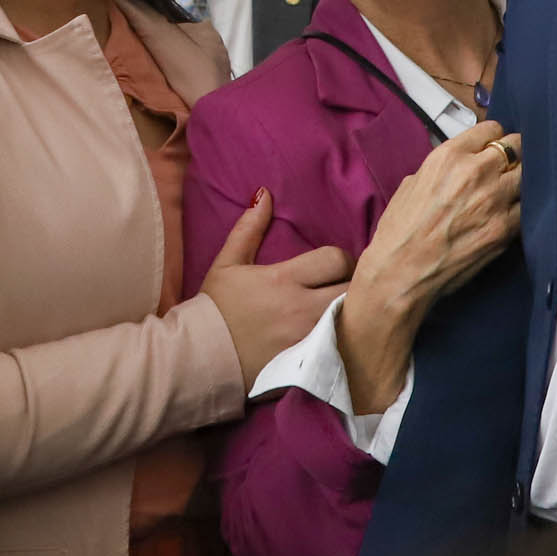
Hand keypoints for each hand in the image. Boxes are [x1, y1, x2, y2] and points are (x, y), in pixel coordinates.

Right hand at [201, 190, 352, 383]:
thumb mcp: (227, 263)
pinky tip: (340, 335)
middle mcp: (301, 308)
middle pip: (353, 288)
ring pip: (353, 318)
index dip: (340, 259)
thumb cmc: (216, 307)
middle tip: (344, 286)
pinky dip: (345, 336)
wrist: (203, 356)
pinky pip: (342, 344)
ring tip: (347, 310)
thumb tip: (264, 194)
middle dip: (353, 283)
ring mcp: (308, 337)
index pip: (336, 258)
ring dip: (353, 310)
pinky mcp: (309, 361)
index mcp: (284, 279)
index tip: (333, 266)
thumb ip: (249, 228)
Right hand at [342, 122, 523, 414]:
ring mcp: (495, 200)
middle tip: (508, 165)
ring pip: (528, 175)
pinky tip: (511, 214)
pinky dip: (522, 208)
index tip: (493, 146)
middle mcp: (477, 172)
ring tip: (512, 190)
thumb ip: (441, 169)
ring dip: (521, 181)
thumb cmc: (399, 230)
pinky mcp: (505, 229)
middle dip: (513, 155)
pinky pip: (527, 209)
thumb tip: (458, 168)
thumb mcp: (412, 183)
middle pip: (517, 147)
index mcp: (449, 156)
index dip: (493, 139)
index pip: (492, 129)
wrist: (401, 272)